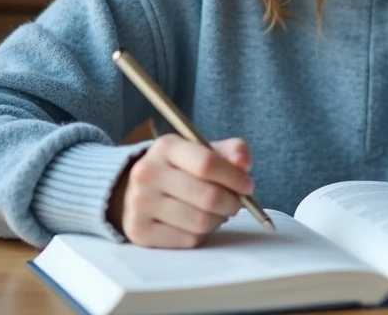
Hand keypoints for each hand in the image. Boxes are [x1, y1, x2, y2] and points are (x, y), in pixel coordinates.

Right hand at [107, 134, 254, 247]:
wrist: (142, 189)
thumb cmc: (183, 169)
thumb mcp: (205, 151)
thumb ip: (232, 151)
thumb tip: (243, 162)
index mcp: (166, 147)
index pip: (207, 163)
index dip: (234, 177)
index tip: (247, 186)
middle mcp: (147, 173)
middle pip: (207, 196)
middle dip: (232, 203)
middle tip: (236, 203)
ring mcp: (140, 203)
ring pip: (200, 222)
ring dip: (218, 220)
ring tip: (217, 213)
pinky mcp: (139, 231)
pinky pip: (187, 240)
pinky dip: (201, 235)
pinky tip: (197, 224)